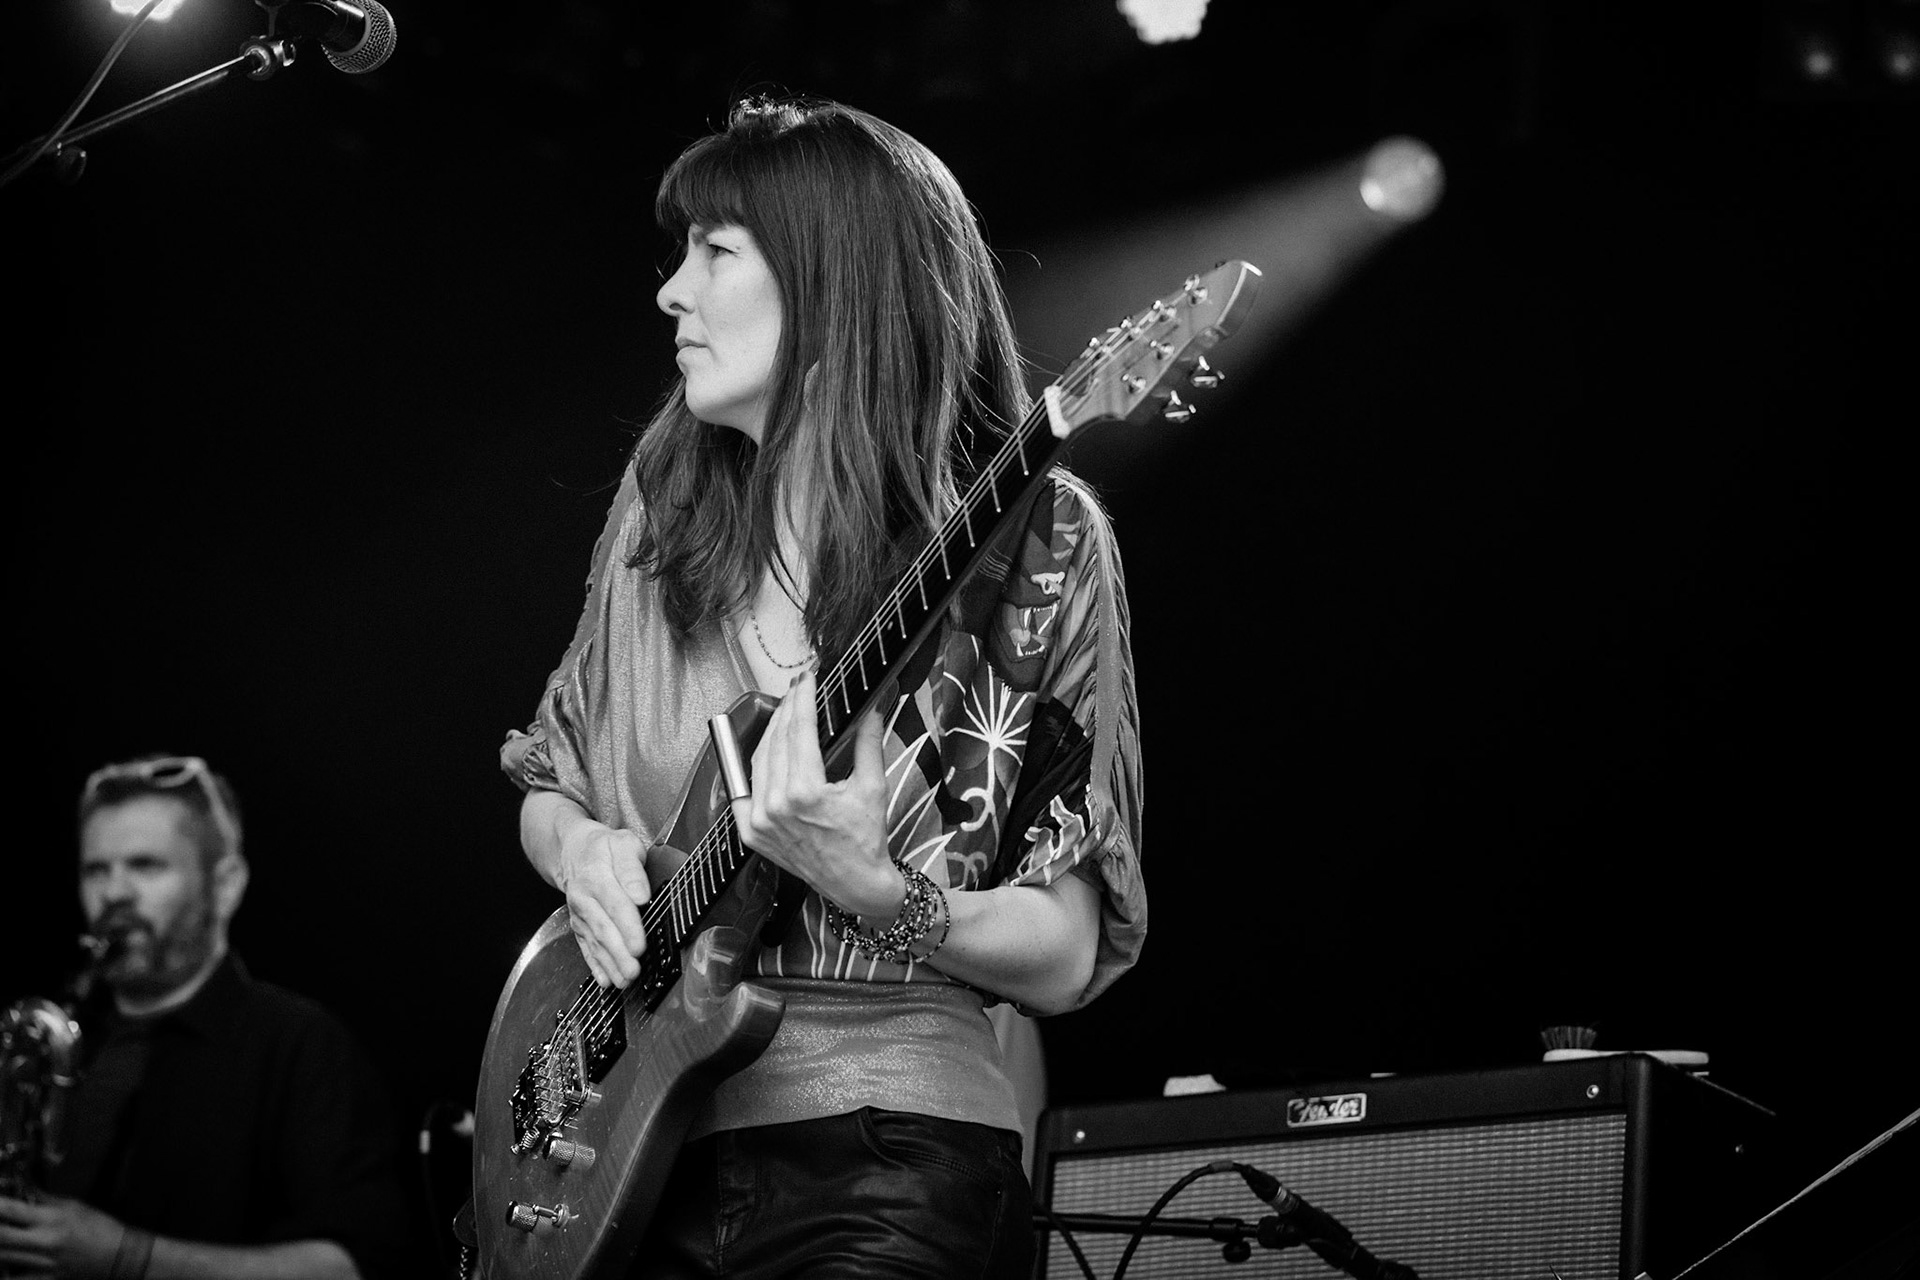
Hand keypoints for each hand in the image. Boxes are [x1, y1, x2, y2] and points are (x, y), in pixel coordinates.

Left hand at [0, 1194, 127, 1278]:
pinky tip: (4, 1265)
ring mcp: (42, 1264)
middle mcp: (44, 1242)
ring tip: (3, 1238)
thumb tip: (19, 1188)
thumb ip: (42, 1200)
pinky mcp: (44, 1279)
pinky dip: (6, 1273)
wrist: (119, 1256)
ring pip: (2, 1260)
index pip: (12, 1210)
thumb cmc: (99, 1228)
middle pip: (1, 1237)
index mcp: (53, 1219)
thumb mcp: (72, 1206)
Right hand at [554, 818, 651, 988]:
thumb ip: (632, 868)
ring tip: (625, 981)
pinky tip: (605, 980)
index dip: (628, 927)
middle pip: (604, 928)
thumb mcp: (623, 843)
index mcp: (596, 875)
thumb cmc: (604, 847)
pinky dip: (595, 966)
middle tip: (634, 971)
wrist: (573, 850)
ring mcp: (580, 914)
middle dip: (619, 953)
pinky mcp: (579, 926)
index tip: (639, 946)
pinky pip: (585, 947)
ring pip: (595, 942)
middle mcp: (584, 898)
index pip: (615, 904)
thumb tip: (641, 895)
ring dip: (610, 964)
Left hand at [730, 668, 898, 918]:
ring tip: (786, 713)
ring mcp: (759, 821)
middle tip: (798, 689)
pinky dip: (756, 765)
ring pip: (759, 760)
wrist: (854, 884)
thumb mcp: (872, 787)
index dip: (802, 699)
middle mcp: (776, 806)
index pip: (799, 730)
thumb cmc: (866, 838)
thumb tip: (873, 706)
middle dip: (787, 709)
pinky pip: (747, 787)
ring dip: (772, 732)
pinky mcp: (750, 833)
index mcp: (806, 793)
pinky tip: (768, 747)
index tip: (806, 679)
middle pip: (776, 740)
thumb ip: (868, 742)